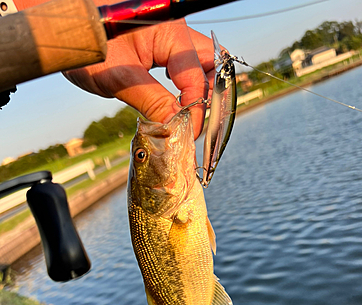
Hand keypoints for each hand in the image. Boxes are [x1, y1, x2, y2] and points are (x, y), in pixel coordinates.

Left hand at [64, 20, 215, 139]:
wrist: (63, 24)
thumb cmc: (83, 39)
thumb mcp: (117, 77)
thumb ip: (152, 101)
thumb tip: (176, 129)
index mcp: (169, 30)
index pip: (196, 76)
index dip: (195, 109)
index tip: (188, 134)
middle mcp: (175, 28)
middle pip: (211, 62)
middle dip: (208, 94)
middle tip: (195, 123)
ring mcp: (170, 33)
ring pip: (200, 62)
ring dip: (198, 90)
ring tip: (187, 116)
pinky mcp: (160, 41)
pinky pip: (183, 63)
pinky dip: (184, 84)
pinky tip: (175, 102)